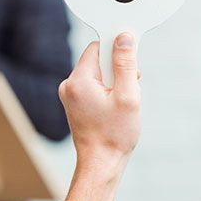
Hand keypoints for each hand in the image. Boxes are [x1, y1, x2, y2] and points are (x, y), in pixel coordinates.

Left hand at [59, 33, 141, 200]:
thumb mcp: (128, 95)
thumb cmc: (114, 135)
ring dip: (115, 84)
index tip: (132, 64)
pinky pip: (95, 87)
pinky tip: (114, 109)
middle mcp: (69, 85)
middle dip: (118, 71)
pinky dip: (108, 93)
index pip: (97, 47)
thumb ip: (125, 64)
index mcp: (78, 81)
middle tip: (129, 92)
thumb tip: (123, 37)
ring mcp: (70, 95)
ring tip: (121, 105)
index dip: (117, 51)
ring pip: (99, 75)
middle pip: (99, 61)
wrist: (101, 164)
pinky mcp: (75, 104)